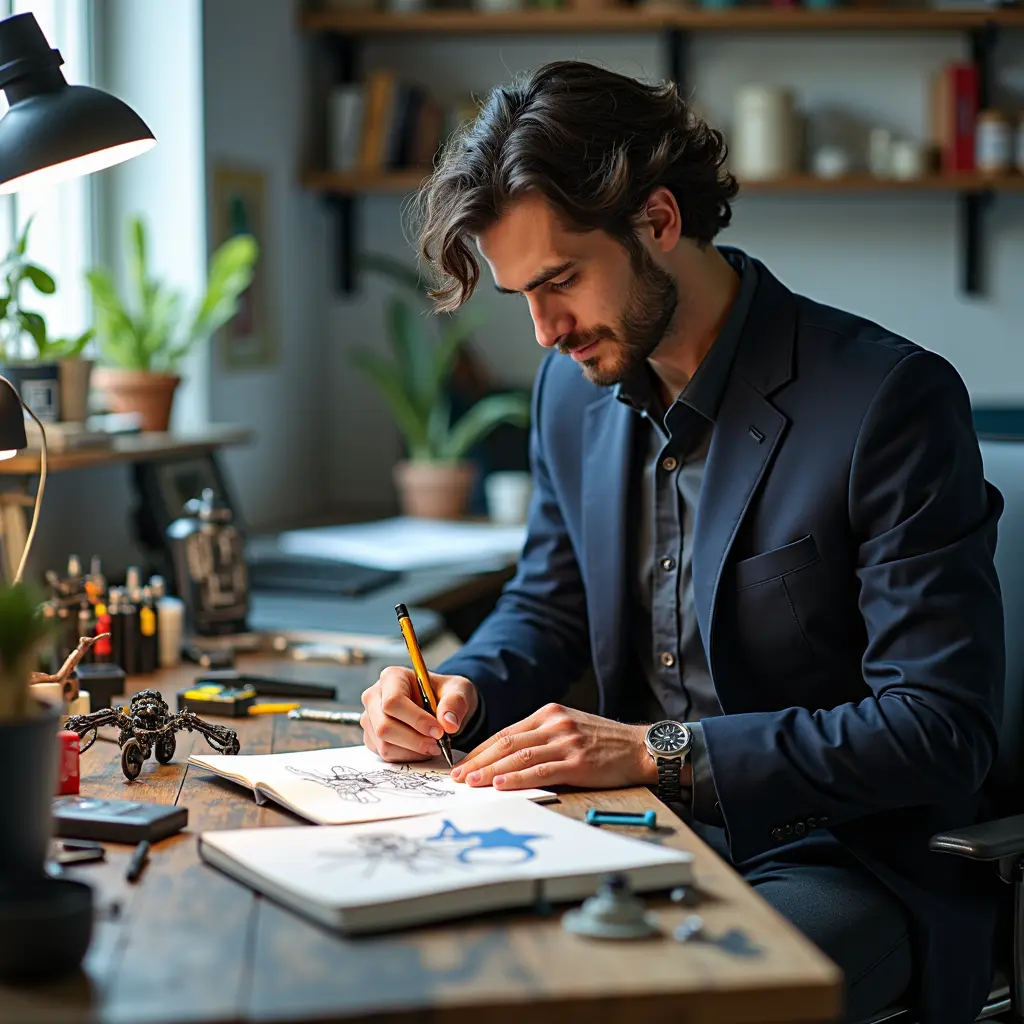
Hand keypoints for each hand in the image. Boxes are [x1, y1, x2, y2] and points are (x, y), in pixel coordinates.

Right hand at [361, 666, 477, 762]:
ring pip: (384, 744)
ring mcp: (370, 718)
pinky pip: (385, 754)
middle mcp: (374, 696)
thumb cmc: (445, 693)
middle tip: (438, 745)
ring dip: (412, 751)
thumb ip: (455, 703)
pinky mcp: (371, 737)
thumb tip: (448, 724)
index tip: (439, 731)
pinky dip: (407, 757)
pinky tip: (422, 749)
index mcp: (392, 677)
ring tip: (433, 746)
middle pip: (384, 726)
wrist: (439, 706)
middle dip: (415, 740)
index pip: (394, 702)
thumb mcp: (458, 690)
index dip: (416, 720)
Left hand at [450, 703, 659, 790]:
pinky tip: (501, 785)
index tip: (463, 764)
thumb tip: (507, 759)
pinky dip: (517, 778)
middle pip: (507, 743)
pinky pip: (541, 770)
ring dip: (490, 771)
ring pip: (519, 756)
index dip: (481, 750)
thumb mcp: (570, 729)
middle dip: (479, 761)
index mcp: (549, 714)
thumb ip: (541, 738)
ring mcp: (566, 741)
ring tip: (471, 783)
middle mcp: (555, 723)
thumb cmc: (604, 743)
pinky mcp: (578, 762)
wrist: (641, 748)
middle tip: (458, 777)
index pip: (506, 733)